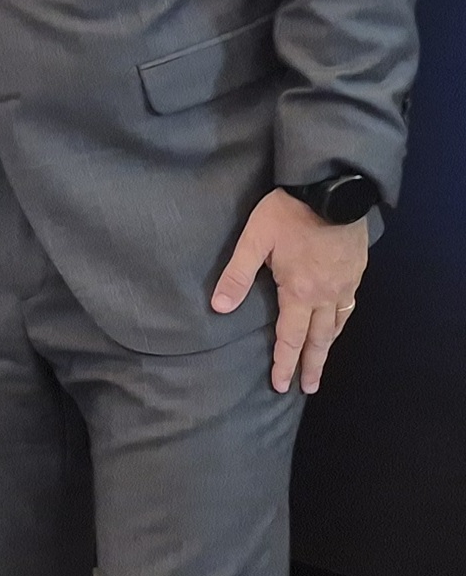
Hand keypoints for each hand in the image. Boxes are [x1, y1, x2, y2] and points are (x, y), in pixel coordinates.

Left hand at [210, 188, 370, 393]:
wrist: (335, 187)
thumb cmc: (289, 212)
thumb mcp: (255, 240)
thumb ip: (237, 274)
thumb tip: (218, 307)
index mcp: (300, 292)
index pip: (290, 337)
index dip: (284, 362)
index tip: (281, 385)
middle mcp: (327, 294)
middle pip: (319, 339)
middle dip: (311, 365)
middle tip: (308, 388)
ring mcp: (346, 282)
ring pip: (337, 323)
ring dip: (328, 346)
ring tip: (321, 363)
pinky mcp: (357, 269)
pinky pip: (350, 304)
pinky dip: (342, 321)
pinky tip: (338, 323)